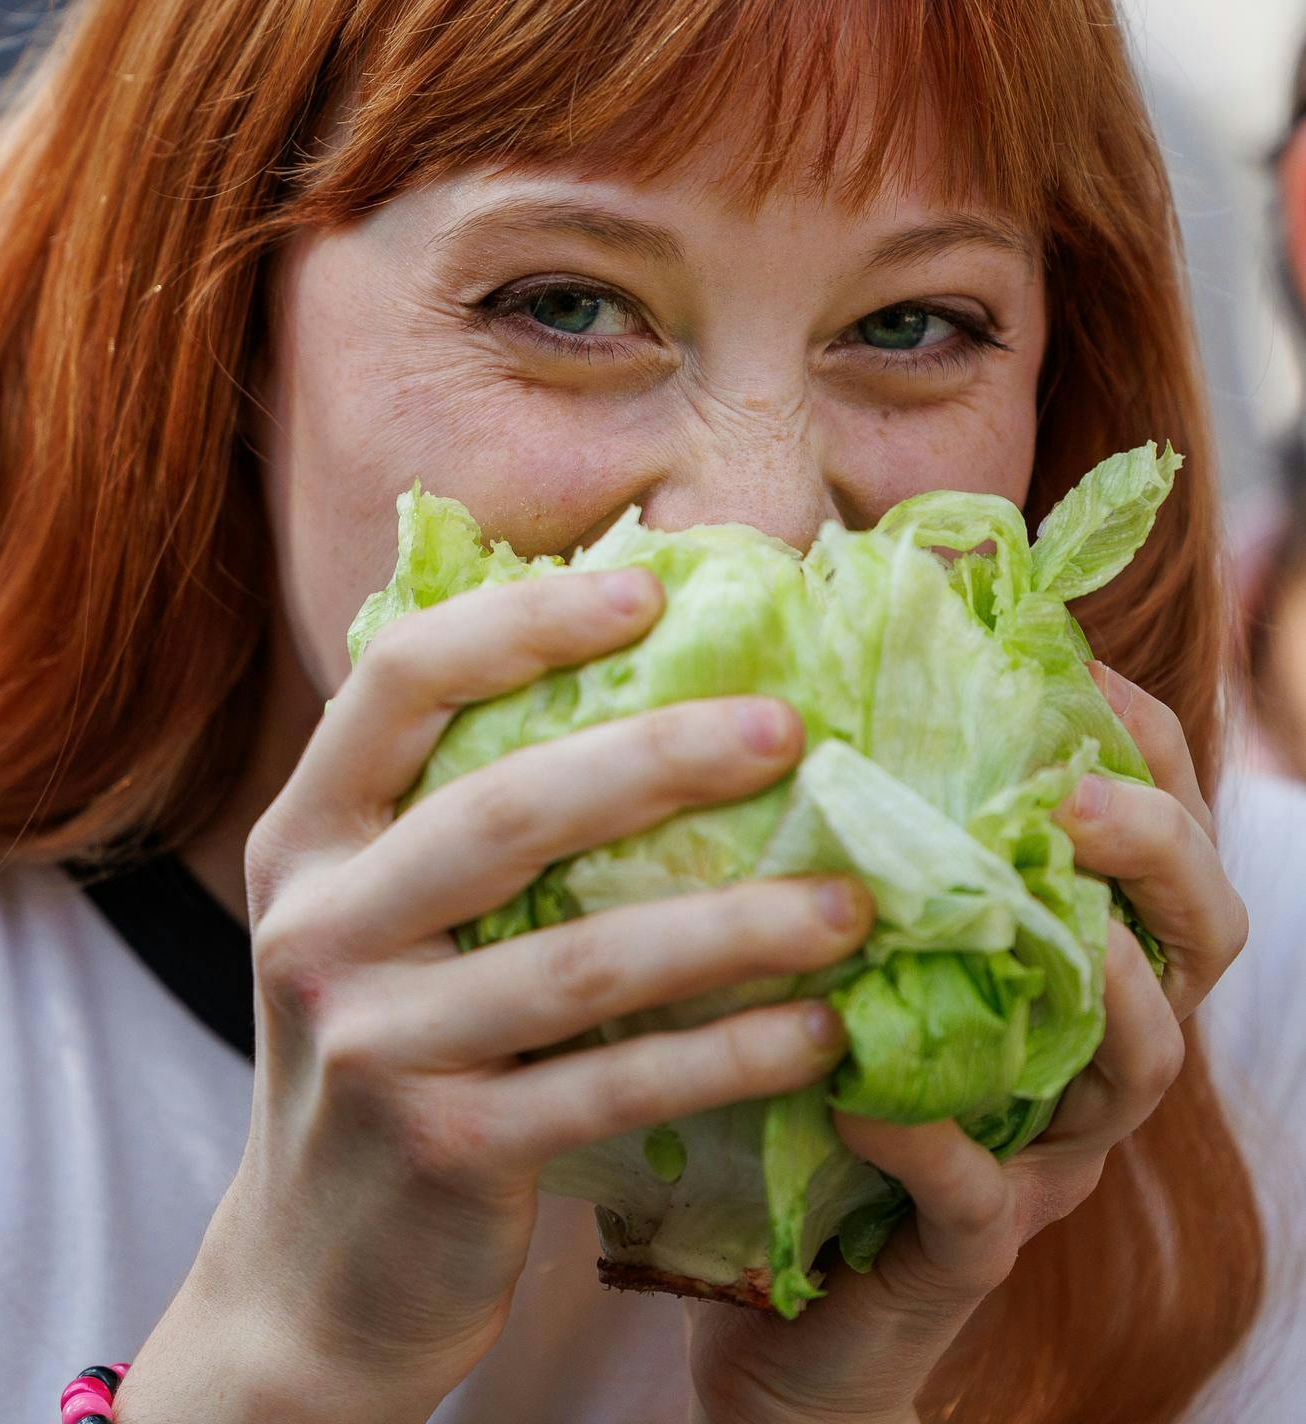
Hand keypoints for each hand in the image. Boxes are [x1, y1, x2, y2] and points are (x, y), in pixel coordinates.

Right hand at [118, 566, 872, 1423]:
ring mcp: (375, 1043)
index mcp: (307, 836)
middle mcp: (322, 925)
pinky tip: (821, 1030)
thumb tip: (636, 675)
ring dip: (733, 925)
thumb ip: (452, 810)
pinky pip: (614, 1086)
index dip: (523, 621)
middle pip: (506, 808)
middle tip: (790, 728)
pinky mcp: (446, 1149)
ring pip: (580, 959)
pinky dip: (727, 1054)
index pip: (400, 680)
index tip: (649, 589)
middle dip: (660, 757)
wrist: (313, 1274)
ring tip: (851, 901)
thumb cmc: (386, 1049)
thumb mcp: (375, 916)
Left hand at [685, 664, 1247, 1423]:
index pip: (1160, 847)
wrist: (785, 1313)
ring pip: (1132, 1072)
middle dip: (1155, 857)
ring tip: (1039, 919)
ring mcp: (1043, 1161)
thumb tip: (823, 667)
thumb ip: (873, 838)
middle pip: (1195, 948)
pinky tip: (864, 1091)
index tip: (1087, 671)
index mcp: (1072, 969)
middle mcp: (1085, 1059)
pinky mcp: (969, 1251)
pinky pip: (979, 1198)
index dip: (1146, 754)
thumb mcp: (858, 946)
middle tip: (1078, 798)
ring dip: (1103, 987)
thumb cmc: (819, 1085)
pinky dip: (934, 1142)